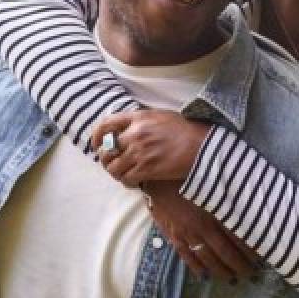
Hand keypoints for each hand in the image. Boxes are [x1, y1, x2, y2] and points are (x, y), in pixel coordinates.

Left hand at [91, 109, 210, 185]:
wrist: (201, 146)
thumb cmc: (186, 130)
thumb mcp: (161, 116)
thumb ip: (142, 121)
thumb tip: (127, 130)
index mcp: (138, 117)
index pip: (107, 124)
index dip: (97, 136)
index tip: (96, 144)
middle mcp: (135, 134)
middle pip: (107, 150)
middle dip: (106, 159)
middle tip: (113, 163)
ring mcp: (140, 152)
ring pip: (113, 168)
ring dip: (115, 172)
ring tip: (123, 173)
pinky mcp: (146, 169)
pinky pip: (126, 179)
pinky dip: (127, 181)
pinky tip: (133, 180)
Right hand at [142, 181, 257, 281]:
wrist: (157, 177)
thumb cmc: (188, 175)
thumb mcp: (212, 182)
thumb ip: (228, 196)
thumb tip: (249, 204)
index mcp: (214, 211)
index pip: (237, 235)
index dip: (249, 248)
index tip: (262, 257)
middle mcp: (202, 226)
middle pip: (224, 251)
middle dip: (239, 265)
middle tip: (252, 275)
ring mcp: (186, 234)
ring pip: (207, 258)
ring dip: (221, 271)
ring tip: (233, 280)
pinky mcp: (173, 236)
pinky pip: (186, 257)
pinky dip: (196, 268)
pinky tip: (205, 276)